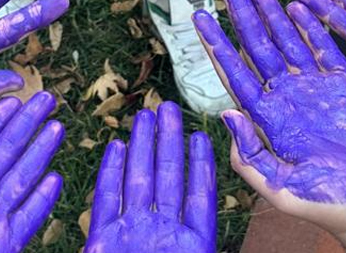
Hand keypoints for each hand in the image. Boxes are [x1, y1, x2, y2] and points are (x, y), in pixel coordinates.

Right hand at [86, 102, 215, 252]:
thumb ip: (206, 237)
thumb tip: (243, 251)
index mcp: (190, 243)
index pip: (199, 196)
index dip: (201, 165)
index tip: (199, 135)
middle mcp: (160, 233)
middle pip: (166, 176)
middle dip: (167, 140)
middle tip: (168, 107)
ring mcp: (130, 233)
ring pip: (137, 179)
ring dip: (141, 145)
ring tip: (145, 115)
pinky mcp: (102, 239)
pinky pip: (107, 199)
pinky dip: (110, 172)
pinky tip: (116, 146)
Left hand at [192, 0, 345, 234]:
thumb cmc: (332, 206)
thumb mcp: (281, 189)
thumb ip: (250, 157)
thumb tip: (227, 116)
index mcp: (268, 120)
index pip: (234, 73)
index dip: (216, 45)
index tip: (199, 18)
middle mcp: (288, 99)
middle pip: (257, 47)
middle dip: (240, 15)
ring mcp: (317, 90)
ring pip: (287, 41)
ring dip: (271, 14)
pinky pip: (326, 49)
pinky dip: (312, 26)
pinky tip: (298, 6)